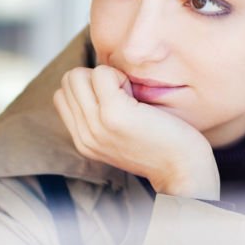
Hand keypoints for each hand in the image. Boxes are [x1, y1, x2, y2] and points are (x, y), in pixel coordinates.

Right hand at [53, 65, 219, 197]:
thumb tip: (94, 81)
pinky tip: (137, 96)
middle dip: (95, 78)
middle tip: (125, 95)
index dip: (88, 87)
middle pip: (68, 81)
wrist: (183, 170)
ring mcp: (96, 125)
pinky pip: (101, 73)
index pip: (61, 95)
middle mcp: (84, 135)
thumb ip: (101, 118)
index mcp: (84, 141)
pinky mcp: (113, 114)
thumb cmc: (162, 148)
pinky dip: (120, 76)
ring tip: (130, 96)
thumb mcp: (121, 137)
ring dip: (107, 76)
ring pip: (77, 75)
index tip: (116, 99)